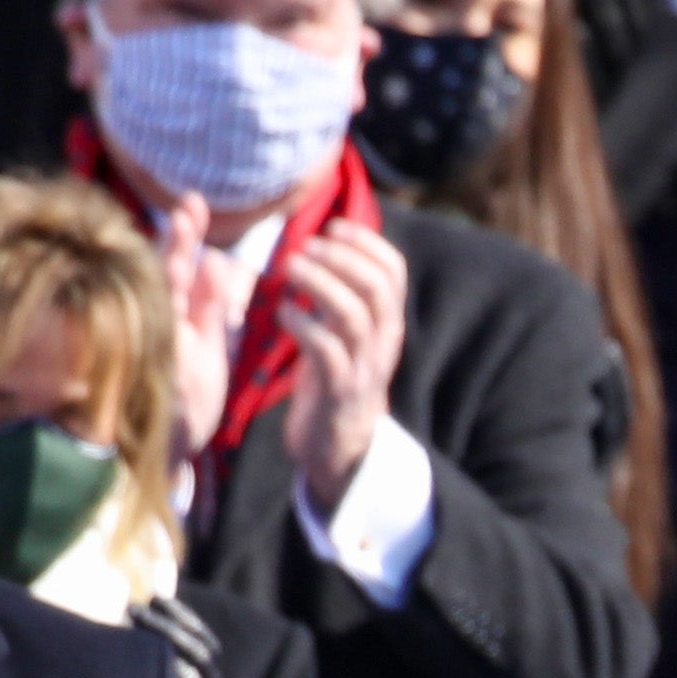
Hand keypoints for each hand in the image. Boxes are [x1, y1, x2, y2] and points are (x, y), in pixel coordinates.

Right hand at [155, 191, 238, 467]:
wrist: (173, 457)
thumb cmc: (190, 399)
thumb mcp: (207, 348)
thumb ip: (211, 306)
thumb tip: (218, 259)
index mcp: (175, 320)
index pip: (176, 268)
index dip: (185, 237)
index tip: (193, 203)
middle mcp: (158, 333)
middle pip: (163, 281)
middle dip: (175, 247)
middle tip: (186, 210)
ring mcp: (154, 359)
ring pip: (156, 312)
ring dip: (168, 275)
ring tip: (182, 239)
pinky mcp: (155, 387)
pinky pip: (156, 354)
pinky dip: (163, 329)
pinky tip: (182, 301)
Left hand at [281, 223, 410, 517]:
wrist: (338, 449)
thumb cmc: (333, 381)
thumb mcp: (346, 334)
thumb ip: (344, 294)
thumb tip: (328, 245)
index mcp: (388, 324)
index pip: (394, 271)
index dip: (365, 242)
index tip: (332, 228)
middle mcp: (383, 343)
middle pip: (375, 286)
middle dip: (339, 258)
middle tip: (304, 247)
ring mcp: (363, 368)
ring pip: (352, 314)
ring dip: (318, 283)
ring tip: (289, 268)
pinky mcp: (337, 392)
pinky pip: (325, 350)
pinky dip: (302, 324)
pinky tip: (282, 312)